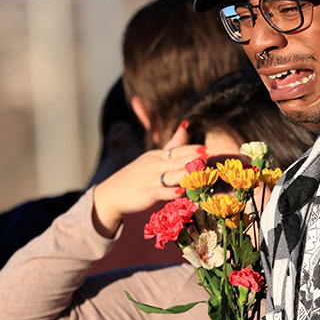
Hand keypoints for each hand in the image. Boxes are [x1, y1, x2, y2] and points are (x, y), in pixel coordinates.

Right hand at [91, 122, 204, 237]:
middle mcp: (155, 165)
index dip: (191, 150)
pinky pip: (160, 192)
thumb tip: (186, 125)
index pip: (176, 150)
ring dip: (185, 174)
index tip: (205, 149)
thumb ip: (172, 144)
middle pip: (175, 161)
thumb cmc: (138, 175)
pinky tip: (180, 192)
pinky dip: (169, 192)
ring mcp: (150, 179)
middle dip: (191, 159)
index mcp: (158, 155)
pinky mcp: (146, 194)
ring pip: (170, 175)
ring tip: (198, 172)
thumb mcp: (154, 157)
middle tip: (207, 157)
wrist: (112, 193)